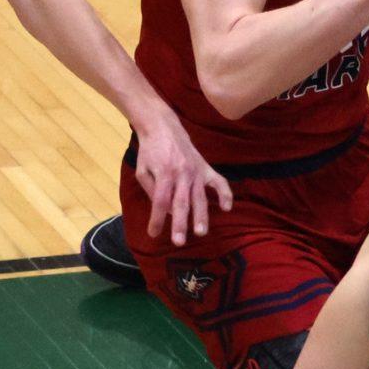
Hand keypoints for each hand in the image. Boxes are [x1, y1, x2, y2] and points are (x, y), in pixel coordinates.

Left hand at [132, 109, 233, 245]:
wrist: (163, 127)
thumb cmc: (150, 151)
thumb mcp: (142, 171)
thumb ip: (151, 191)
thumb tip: (162, 210)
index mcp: (164, 174)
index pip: (160, 202)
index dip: (157, 219)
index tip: (153, 233)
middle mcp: (182, 174)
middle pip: (181, 203)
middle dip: (180, 223)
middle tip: (179, 241)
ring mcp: (196, 171)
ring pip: (199, 197)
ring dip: (201, 215)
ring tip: (201, 232)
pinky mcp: (205, 168)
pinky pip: (219, 182)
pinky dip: (225, 194)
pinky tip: (227, 208)